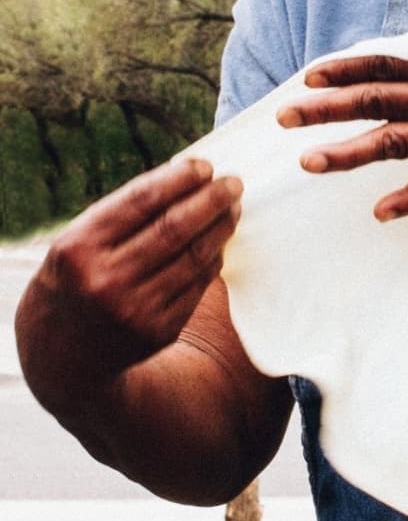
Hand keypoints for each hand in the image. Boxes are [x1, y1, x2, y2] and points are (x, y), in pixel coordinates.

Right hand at [17, 158, 242, 390]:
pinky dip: (212, 260)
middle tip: (234, 183)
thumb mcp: (77, 243)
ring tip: (233, 209)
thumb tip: (186, 178)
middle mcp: (105, 279)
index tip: (205, 166)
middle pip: (174, 229)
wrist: (61, 353)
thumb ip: (123, 214)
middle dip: (210, 201)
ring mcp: (134, 310)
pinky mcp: (158, 331)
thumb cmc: (76, 280)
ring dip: (220, 228)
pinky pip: (197, 287)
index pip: (140, 202)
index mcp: (78, 248)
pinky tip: (219, 244)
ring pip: (193, 258)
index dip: (179, 180)